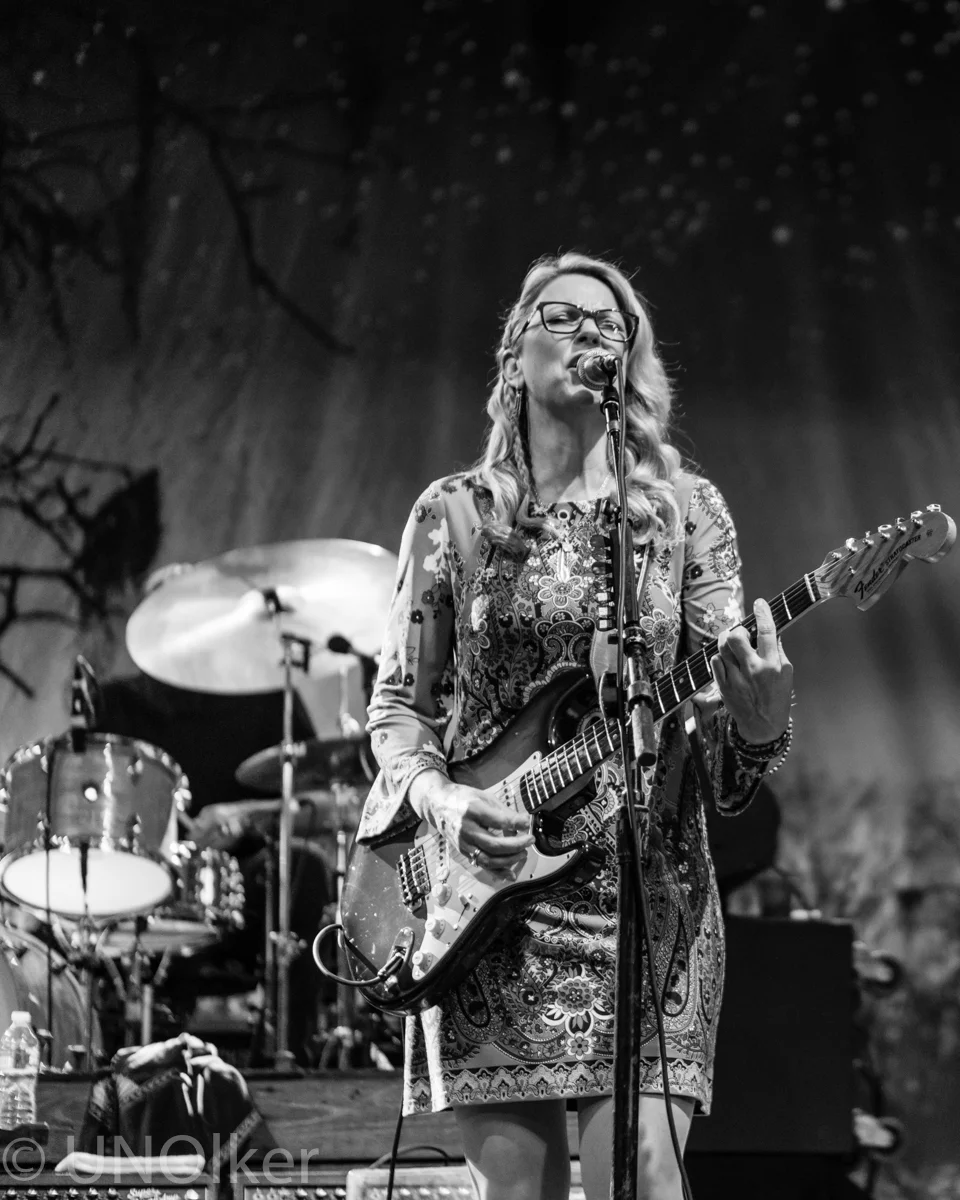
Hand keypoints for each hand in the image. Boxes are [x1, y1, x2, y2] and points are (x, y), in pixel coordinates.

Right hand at [412, 774, 533, 874]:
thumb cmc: (462, 799)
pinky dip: (497, 872)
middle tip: (529, 840)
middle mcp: (466, 829)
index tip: (528, 823)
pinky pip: (482, 865)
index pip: (498, 821)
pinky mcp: (463, 852)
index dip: (516, 823)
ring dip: (509, 860)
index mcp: (472, 810)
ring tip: (523, 853)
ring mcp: (463, 843)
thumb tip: (523, 822)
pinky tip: (511, 873)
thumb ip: (504, 811)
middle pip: (494, 845)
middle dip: (516, 845)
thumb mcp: (484, 796)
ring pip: (488, 859)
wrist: (438, 805)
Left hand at [710, 598, 793, 743]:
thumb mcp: (786, 674)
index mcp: (772, 666)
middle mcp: (752, 670)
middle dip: (738, 629)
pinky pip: (714, 661)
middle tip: (742, 632)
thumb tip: (770, 630)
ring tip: (733, 643)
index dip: (762, 613)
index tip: (760, 603)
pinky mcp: (723, 686)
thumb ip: (777, 651)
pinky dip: (720, 656)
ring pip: (722, 647)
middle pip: (736, 637)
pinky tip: (727, 659)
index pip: (766, 632)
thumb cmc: (777, 697)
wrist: (763, 726)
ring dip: (726, 640)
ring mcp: (735, 679)